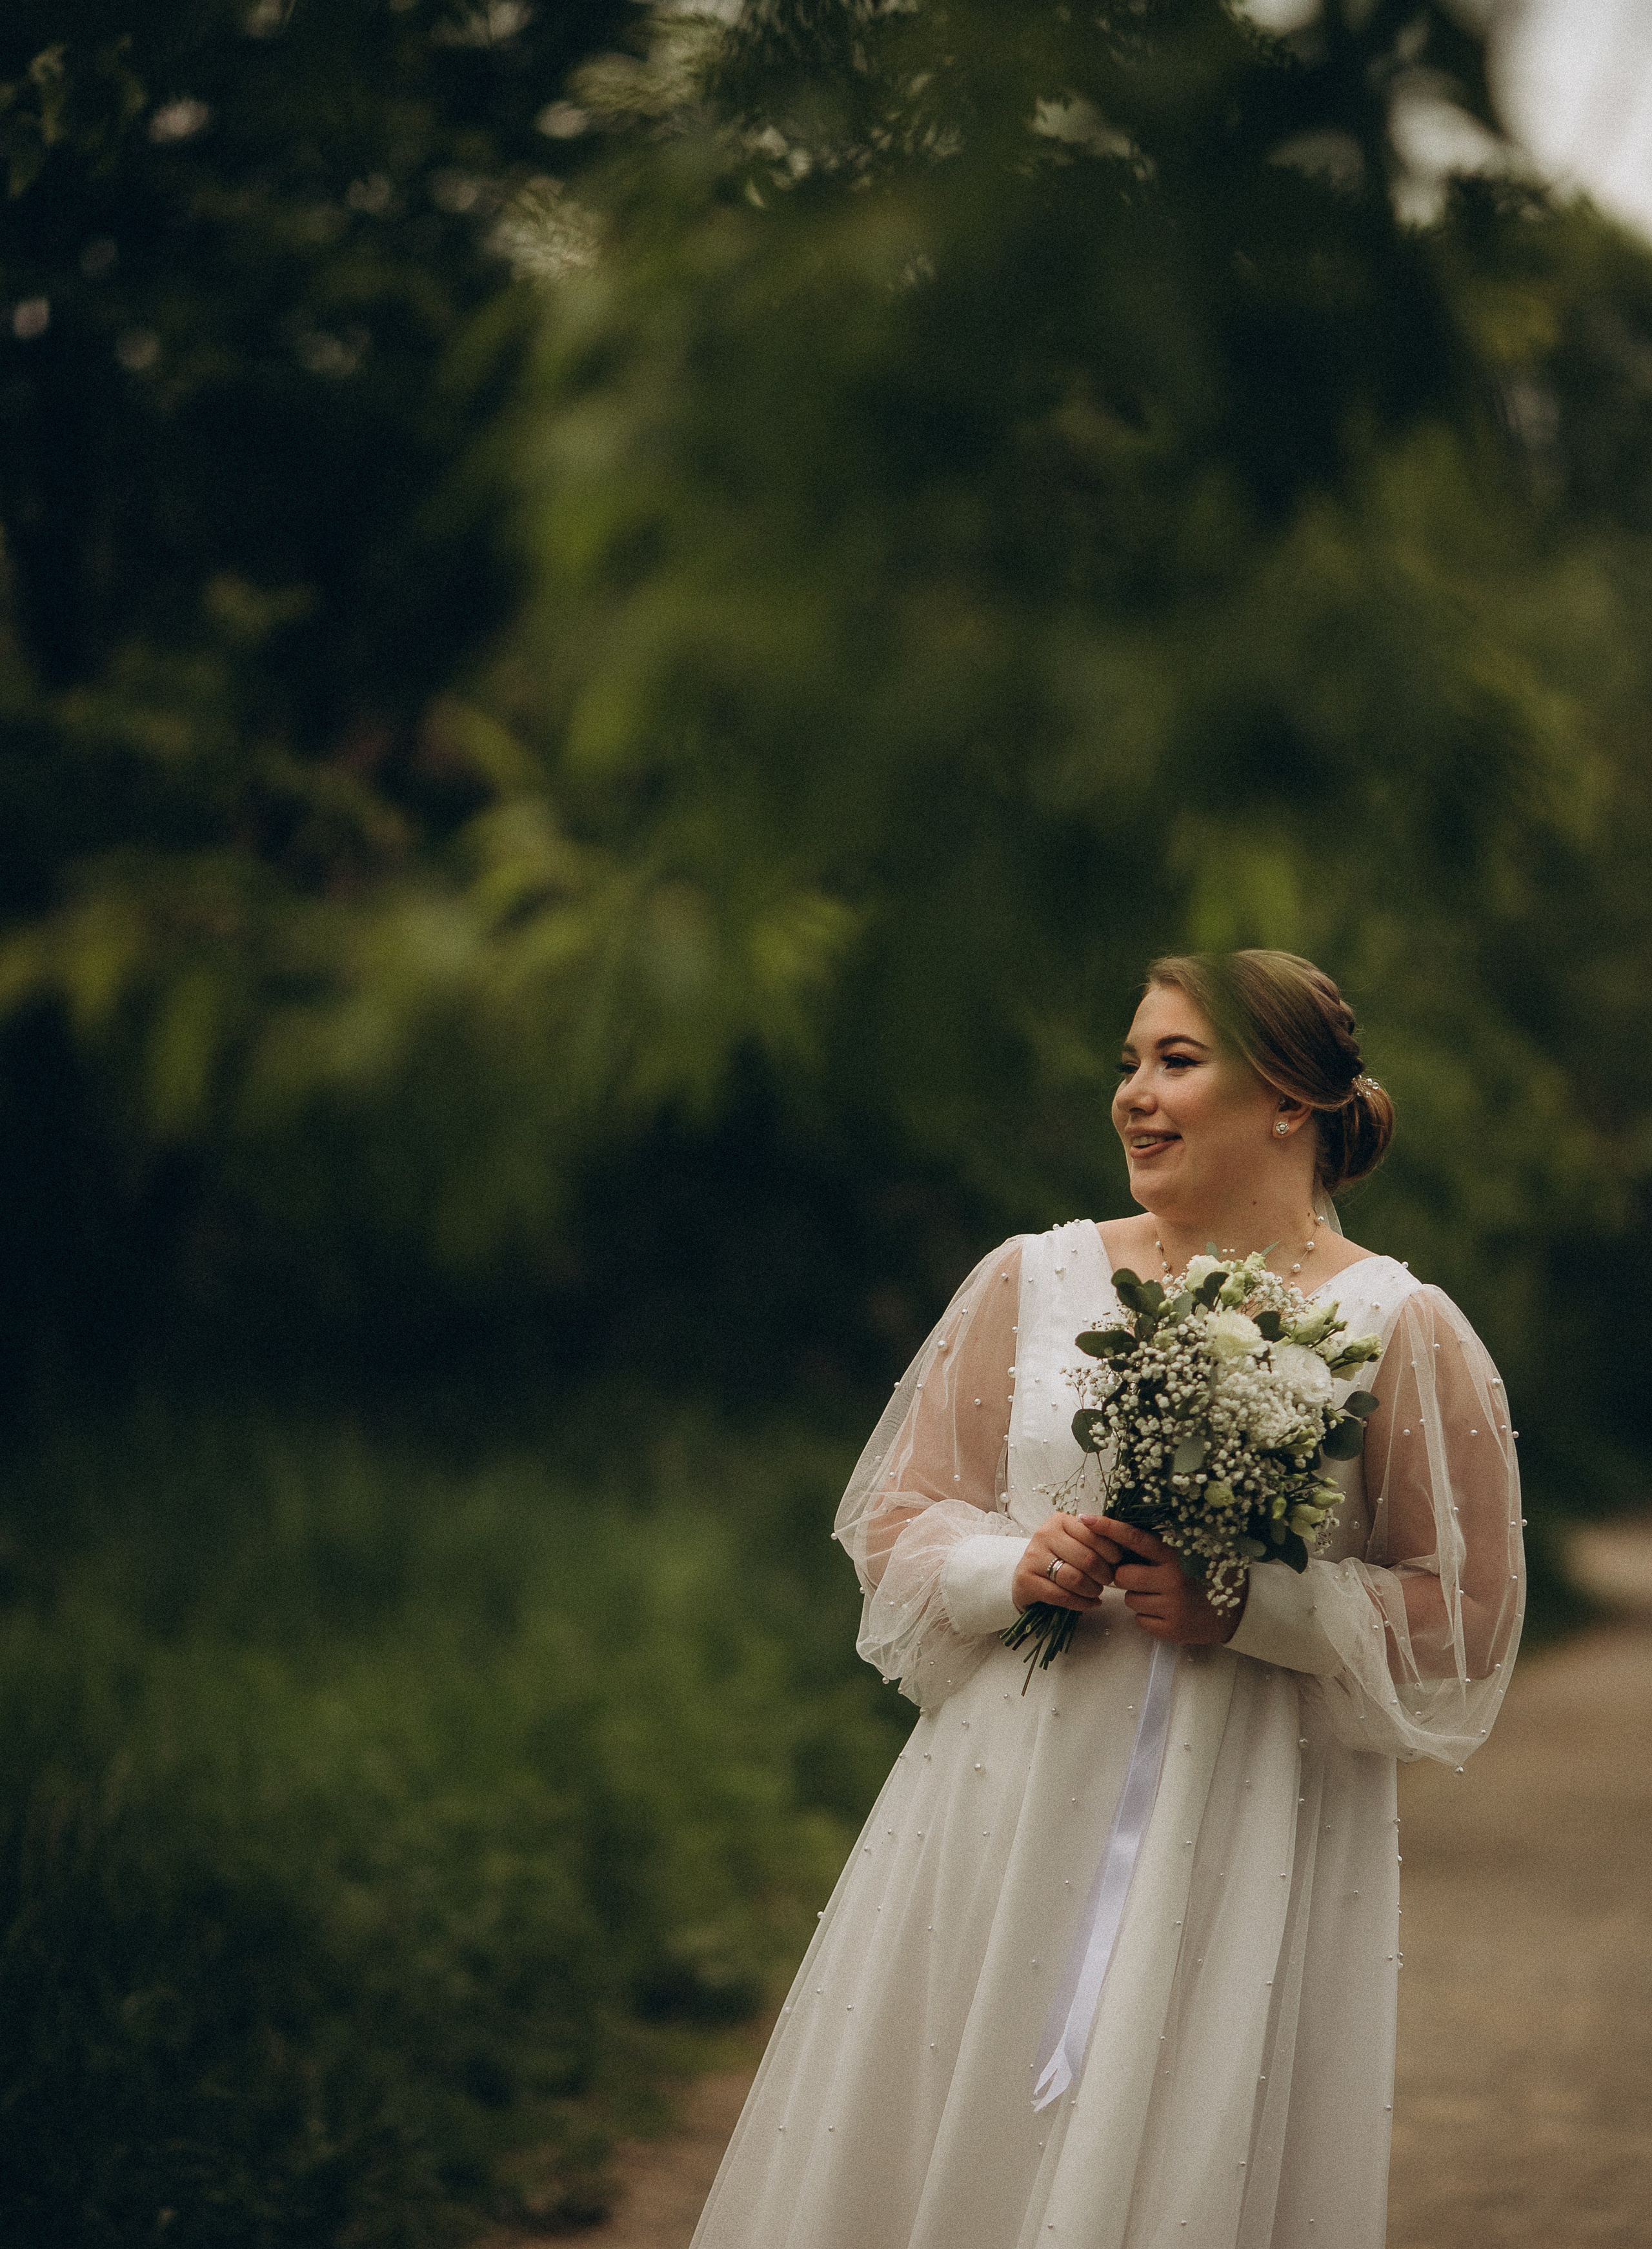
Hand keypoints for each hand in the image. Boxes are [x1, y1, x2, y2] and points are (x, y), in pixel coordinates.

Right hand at [1012, 1512, 1122, 1614]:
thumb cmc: (1059, 1559)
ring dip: (1093, 1590)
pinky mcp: (1025, 1580)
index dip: (1111, 1551)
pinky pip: (1061, 1596)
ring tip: (1097, 1592)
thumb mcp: (1075, 1542)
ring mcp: (1032, 1557)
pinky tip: (1090, 1603)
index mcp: (1060, 1521)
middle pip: (1086, 1558)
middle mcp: (1044, 1534)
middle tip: (1108, 1581)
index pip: (1093, 1534)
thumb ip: (1096, 1539)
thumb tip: (1125, 1543)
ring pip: (1074, 1578)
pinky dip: (1081, 1603)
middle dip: (1104, 1574)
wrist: (1026, 1577)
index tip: (1116, 1562)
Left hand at [1100, 1517, 1243, 1645]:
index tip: (1085, 1519)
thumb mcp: (1188, 1555)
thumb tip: (1119, 1539)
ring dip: (1139, 1598)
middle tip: (1146, 1578)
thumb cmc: (1207, 1577)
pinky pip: (1139, 1621)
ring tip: (1163, 1597)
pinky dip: (1148, 1618)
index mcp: (1175, 1555)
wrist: (1239, 1612)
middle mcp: (1172, 1579)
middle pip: (1122, 1576)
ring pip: (1129, 1600)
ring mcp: (1171, 1607)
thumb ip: (1158, 1549)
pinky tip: (1167, 1612)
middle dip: (1127, 1577)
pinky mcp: (1171, 1630)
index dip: (1109, 1528)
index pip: (1135, 1538)